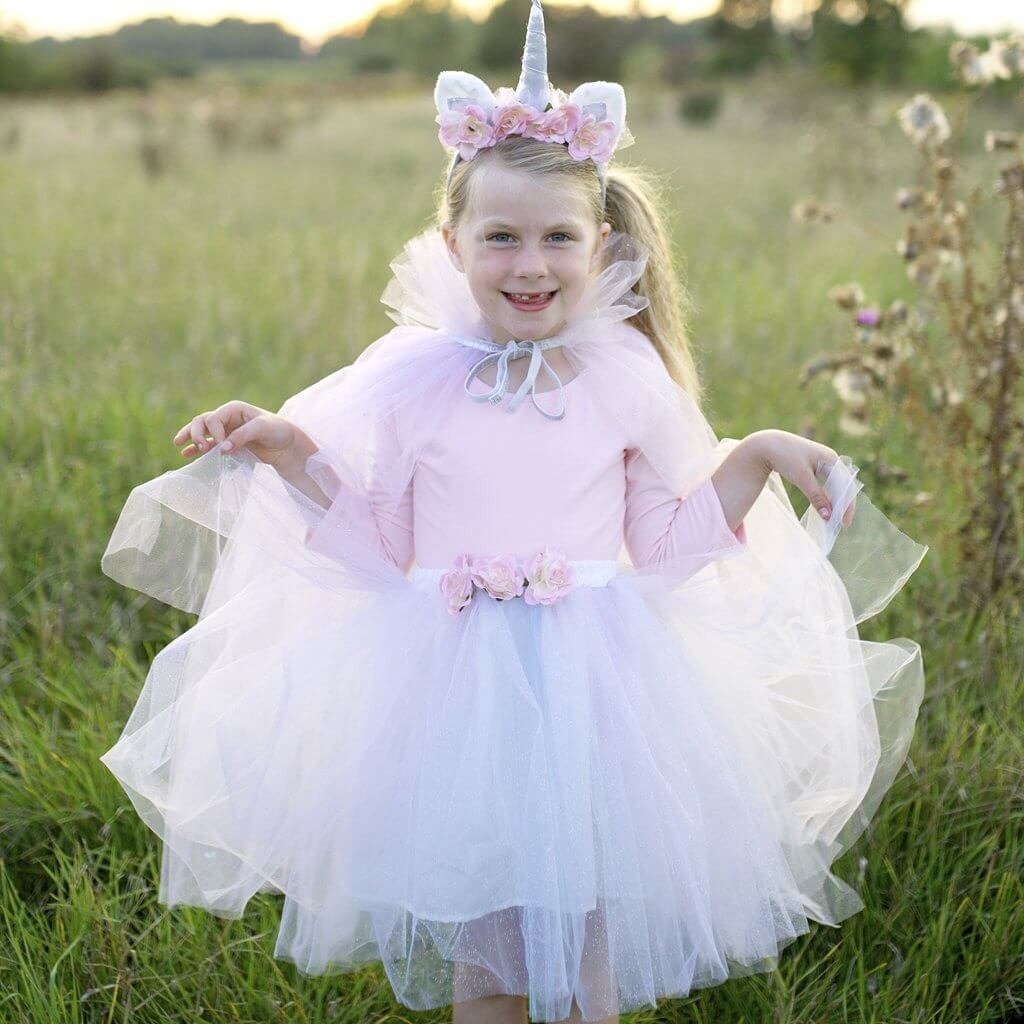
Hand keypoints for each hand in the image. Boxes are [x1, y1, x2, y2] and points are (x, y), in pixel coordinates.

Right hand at [173, 400, 298, 469]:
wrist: (287, 446)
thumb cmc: (278, 431)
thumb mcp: (262, 428)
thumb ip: (242, 436)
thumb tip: (222, 448)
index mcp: (234, 409)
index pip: (214, 418)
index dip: (214, 432)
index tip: (223, 446)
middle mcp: (226, 418)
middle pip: (202, 421)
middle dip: (197, 433)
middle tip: (201, 447)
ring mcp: (225, 431)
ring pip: (201, 431)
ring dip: (191, 438)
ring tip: (181, 446)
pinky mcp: (226, 444)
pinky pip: (207, 444)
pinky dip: (195, 448)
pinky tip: (186, 453)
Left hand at [752, 429, 856, 526]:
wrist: (767, 444)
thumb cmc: (785, 457)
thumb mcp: (801, 477)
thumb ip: (816, 496)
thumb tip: (828, 516)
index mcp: (831, 459)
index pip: (845, 486)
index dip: (846, 505)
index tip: (844, 522)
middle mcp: (831, 460)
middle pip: (844, 486)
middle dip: (844, 505)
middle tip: (843, 524)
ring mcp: (824, 462)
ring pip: (836, 486)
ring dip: (836, 501)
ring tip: (835, 519)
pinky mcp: (816, 466)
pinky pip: (827, 484)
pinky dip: (827, 496)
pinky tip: (825, 508)